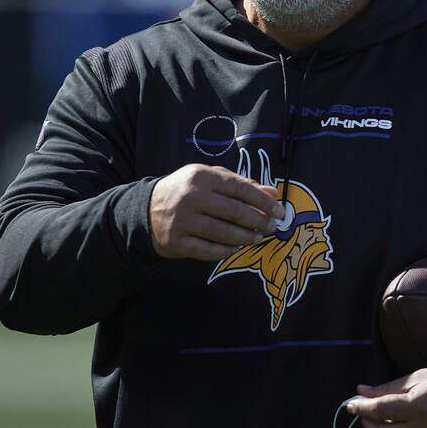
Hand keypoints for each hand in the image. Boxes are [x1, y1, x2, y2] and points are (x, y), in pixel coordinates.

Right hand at [149, 164, 284, 259]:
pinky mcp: (176, 241)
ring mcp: (182, 220)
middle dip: (258, 221)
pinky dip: (225, 250)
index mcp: (202, 176)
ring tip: (258, 238)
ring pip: (223, 233)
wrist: (147, 208)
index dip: (263, 201)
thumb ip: (241, 184)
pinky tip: (236, 247)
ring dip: (246, 237)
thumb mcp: (211, 179)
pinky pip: (207, 250)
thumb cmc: (187, 191)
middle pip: (234, 212)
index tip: (279, 211)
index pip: (240, 188)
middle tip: (271, 227)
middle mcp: (191, 197)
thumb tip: (272, 193)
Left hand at [346, 365, 426, 427]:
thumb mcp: (421, 376)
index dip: (360, 407)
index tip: (351, 402)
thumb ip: (390, 387)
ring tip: (386, 413)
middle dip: (368, 424)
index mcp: (417, 407)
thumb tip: (362, 391)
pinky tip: (405, 421)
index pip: (377, 411)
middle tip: (365, 410)